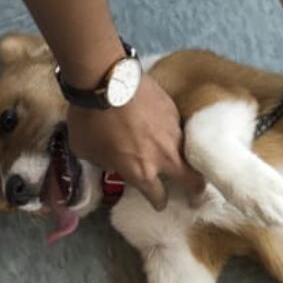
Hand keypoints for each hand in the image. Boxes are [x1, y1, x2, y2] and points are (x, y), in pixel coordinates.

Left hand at [67, 76, 204, 209]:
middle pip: (192, 180)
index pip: (158, 196)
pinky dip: (171, 132)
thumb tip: (113, 159)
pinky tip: (162, 125)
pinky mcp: (174, 110)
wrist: (106, 80)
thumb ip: (105, 161)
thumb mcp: (86, 150)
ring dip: (182, 157)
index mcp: (141, 172)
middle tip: (195, 193)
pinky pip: (177, 128)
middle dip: (195, 190)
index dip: (158, 202)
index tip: (159, 202)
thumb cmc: (90, 120)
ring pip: (186, 152)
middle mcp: (164, 156)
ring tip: (175, 153)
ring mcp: (174, 132)